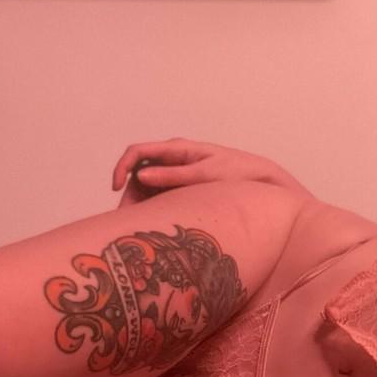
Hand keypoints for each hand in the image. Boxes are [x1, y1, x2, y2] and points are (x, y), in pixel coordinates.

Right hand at [111, 138, 311, 207]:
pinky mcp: (182, 190)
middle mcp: (173, 160)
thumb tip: (140, 176)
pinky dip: (153, 209)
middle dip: (129, 195)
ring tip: (138, 227)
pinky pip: (160, 197)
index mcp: (178, 149)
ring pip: (147, 189)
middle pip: (138, 174)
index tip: (115, 188)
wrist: (262, 182)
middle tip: (126, 220)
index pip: (139, 152)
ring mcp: (177, 175)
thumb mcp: (205, 174)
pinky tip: (153, 225)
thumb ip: (173, 175)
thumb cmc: (236, 173)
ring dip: (140, 205)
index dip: (121, 167)